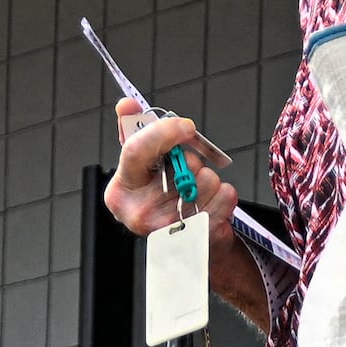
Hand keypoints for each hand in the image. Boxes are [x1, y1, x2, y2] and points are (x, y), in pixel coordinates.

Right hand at [105, 98, 237, 241]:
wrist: (185, 242)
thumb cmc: (163, 200)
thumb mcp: (143, 167)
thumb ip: (135, 133)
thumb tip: (126, 104)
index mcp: (121, 190)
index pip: (137, 150)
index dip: (164, 131)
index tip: (185, 126)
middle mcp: (139, 213)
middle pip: (180, 165)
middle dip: (191, 160)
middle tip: (185, 173)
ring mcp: (170, 227)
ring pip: (206, 179)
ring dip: (208, 179)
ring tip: (196, 193)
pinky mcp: (199, 235)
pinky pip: (225, 195)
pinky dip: (225, 195)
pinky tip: (211, 204)